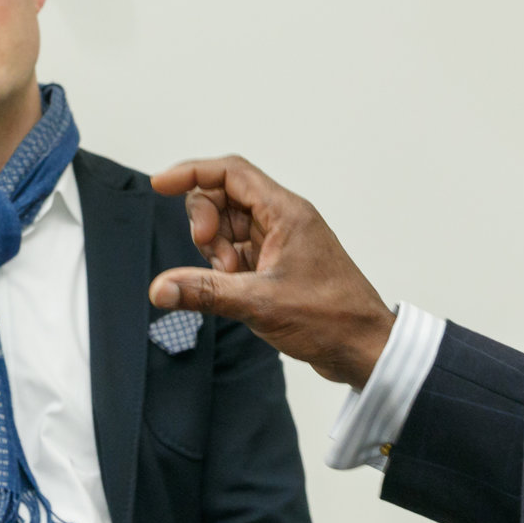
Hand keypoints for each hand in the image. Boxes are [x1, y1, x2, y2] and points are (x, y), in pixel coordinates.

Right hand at [148, 157, 395, 387]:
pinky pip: (238, 250)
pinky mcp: (276, 263)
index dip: (192, 173)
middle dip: (205, 226)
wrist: (364, 349)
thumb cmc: (331, 318)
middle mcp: (282, 219)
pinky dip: (227, 267)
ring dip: (216, 251)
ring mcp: (279, 241)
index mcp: (285, 212)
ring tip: (233, 281)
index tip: (159, 186)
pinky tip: (237, 290)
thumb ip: (205, 292)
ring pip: (227, 226)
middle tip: (216, 261)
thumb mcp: (259, 303)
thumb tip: (160, 289)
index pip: (230, 173)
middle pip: (223, 197)